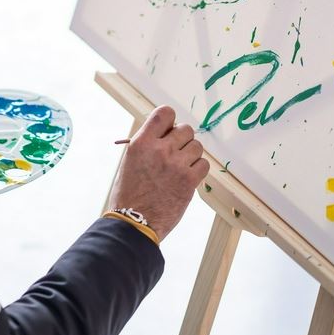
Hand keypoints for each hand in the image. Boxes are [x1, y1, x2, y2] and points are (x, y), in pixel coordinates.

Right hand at [107, 106, 208, 241]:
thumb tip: (167, 133)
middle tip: (175, 153)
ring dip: (191, 155)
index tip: (169, 130)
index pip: (165, 113)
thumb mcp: (131, 161)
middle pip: (185, 129)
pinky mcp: (189, 180)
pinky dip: (197, 169)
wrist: (134, 221)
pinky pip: (204, 164)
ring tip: (180, 167)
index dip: (170, 121)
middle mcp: (160, 150)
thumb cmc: (129, 194)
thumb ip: (148, 144)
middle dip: (182, 140)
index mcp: (142, 143)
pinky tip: (186, 177)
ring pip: (197, 146)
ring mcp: (176, 164)